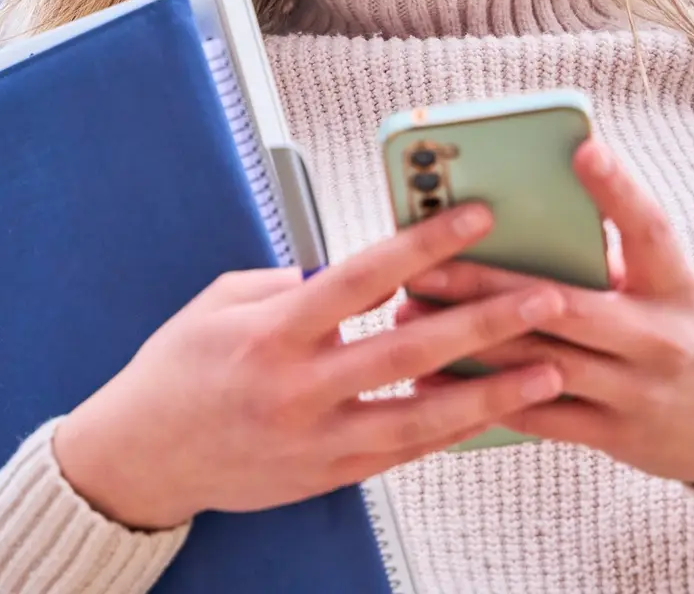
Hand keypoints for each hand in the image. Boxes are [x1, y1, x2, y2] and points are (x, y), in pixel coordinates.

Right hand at [51, 204, 568, 529]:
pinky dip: (455, 432)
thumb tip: (353, 272)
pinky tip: (499, 414)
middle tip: (543, 298)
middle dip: (483, 322)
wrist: (143, 458)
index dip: (424, 245)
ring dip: (491, 392)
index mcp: (273, 332)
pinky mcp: (328, 475)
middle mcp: (299, 388)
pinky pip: (404, 453)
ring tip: (550, 369)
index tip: (475, 217)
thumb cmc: (179, 370)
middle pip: (408, 352)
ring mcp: (317, 440)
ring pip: (421, 418)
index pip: (362, 278)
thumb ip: (288, 285)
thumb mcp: (219, 303)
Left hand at [396, 140, 693, 486]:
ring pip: (538, 363)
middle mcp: (659, 337)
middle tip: (422, 268)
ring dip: (466, 342)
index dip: (619, 189)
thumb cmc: (690, 331)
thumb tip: (521, 215)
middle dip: (485, 286)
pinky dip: (480, 400)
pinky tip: (432, 383)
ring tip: (409, 317)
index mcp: (677, 286)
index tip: (584, 147)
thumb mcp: (673, 286)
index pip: (652, 229)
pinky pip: (536, 417)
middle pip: (562, 306)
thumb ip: (612, 257)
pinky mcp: (616, 435)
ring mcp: (637, 391)